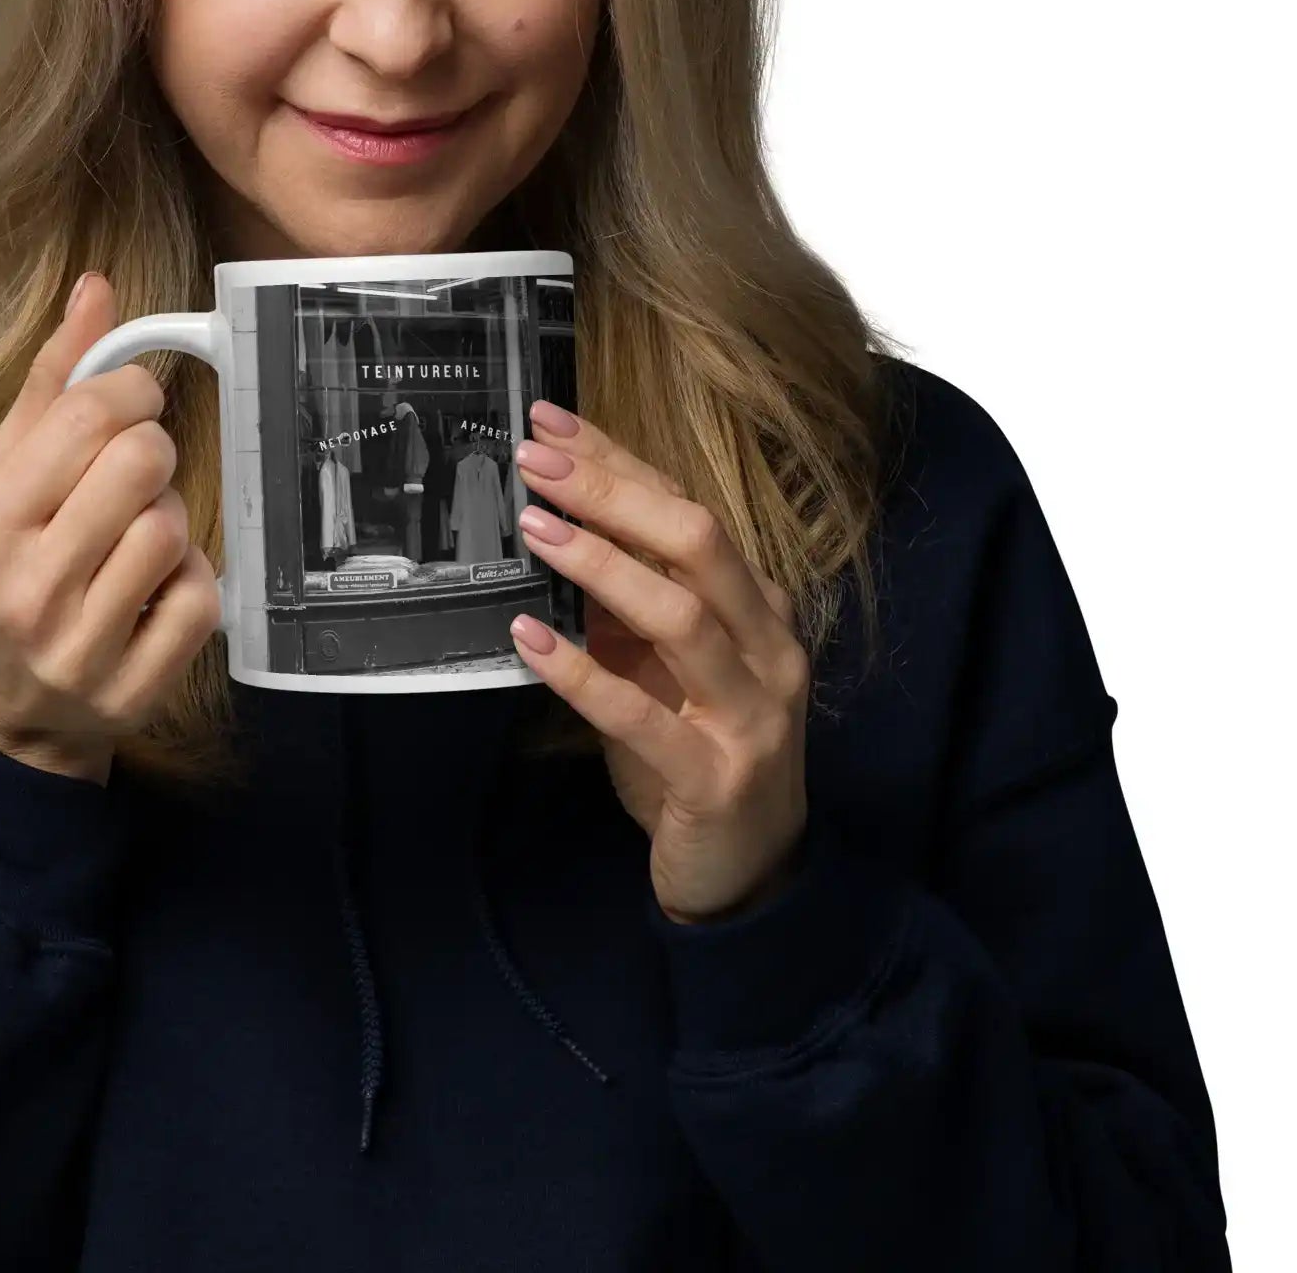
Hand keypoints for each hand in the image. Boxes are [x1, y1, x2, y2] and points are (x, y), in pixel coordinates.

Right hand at [0, 271, 223, 784]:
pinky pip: (201, 598)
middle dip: (149, 451)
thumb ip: (50, 383)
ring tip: (135, 534)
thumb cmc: (0, 573)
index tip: (127, 404)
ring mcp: (82, 647)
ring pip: (174, 529)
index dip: (128, 392)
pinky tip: (155, 587)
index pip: (87, 417)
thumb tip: (97, 288)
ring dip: (169, 519)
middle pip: (141, 463)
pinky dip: (191, 581)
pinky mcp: (133, 689)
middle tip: (131, 472)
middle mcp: (29, 587)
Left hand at [508, 400, 811, 924]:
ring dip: (601, 564)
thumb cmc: (700, 749)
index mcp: (758, 607)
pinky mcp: (714, 779)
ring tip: (533, 527)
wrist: (751, 872)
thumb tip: (553, 525)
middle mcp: (767, 648)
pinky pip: (642, 718)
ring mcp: (749, 714)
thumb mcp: (663, 664)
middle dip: (613, 493)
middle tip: (533, 460)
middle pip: (697, 544)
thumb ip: (625, 600)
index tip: (550, 423)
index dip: (619, 462)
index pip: (687, 511)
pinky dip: (583, 676)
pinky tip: (529, 642)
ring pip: (680, 616)